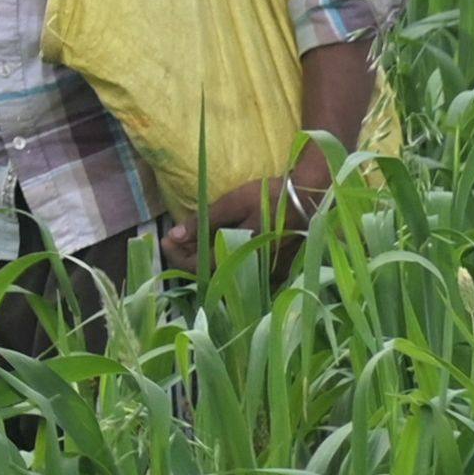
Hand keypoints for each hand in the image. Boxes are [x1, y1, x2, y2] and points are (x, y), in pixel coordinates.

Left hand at [159, 159, 328, 277]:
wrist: (308, 199)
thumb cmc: (268, 198)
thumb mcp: (233, 203)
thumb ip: (203, 221)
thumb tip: (174, 236)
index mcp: (237, 256)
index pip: (196, 268)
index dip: (177, 255)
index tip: (165, 239)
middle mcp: (250, 272)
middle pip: (209, 276)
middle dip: (188, 258)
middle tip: (176, 239)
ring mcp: (263, 275)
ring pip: (225, 276)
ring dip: (205, 262)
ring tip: (194, 243)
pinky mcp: (274, 271)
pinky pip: (242, 274)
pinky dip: (225, 263)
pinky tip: (219, 248)